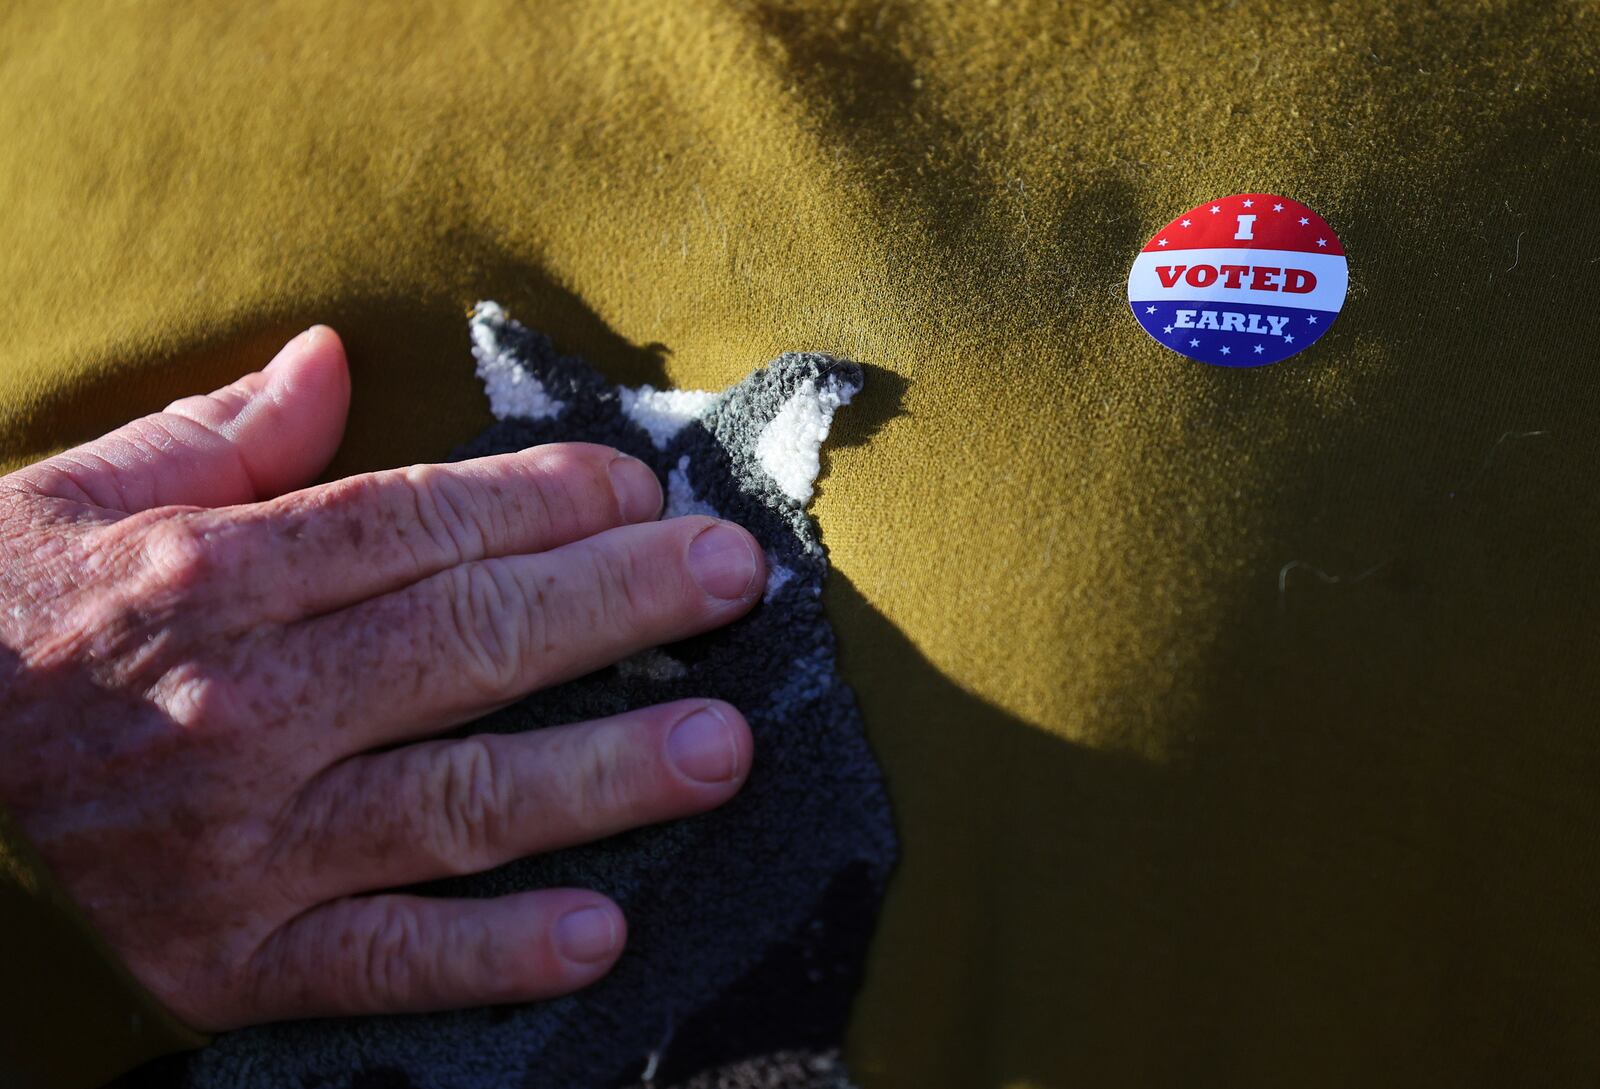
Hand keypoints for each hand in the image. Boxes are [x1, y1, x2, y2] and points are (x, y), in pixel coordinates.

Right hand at [0, 327, 764, 1030]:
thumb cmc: (25, 607)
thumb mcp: (96, 491)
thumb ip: (231, 430)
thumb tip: (336, 356)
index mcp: (217, 573)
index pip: (419, 525)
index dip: (548, 502)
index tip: (646, 489)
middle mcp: (238, 704)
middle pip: (466, 642)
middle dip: (618, 604)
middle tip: (735, 581)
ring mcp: (240, 844)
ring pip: (454, 799)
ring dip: (602, 774)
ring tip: (720, 748)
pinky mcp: (230, 958)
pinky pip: (382, 961)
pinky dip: (491, 956)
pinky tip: (599, 935)